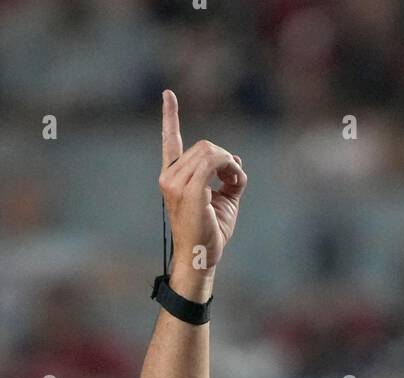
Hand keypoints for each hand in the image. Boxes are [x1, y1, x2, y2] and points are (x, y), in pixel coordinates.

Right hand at [158, 90, 246, 273]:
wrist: (201, 258)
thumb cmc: (210, 233)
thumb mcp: (224, 200)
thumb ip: (228, 177)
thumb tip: (235, 161)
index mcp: (173, 177)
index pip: (170, 142)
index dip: (170, 117)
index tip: (168, 94)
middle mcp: (170, 177)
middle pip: (204, 146)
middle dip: (225, 158)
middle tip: (234, 180)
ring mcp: (176, 183)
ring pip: (210, 151)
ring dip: (230, 164)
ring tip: (234, 184)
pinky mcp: (189, 191)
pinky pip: (213, 162)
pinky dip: (230, 168)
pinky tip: (235, 181)